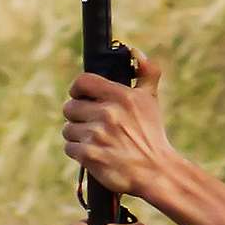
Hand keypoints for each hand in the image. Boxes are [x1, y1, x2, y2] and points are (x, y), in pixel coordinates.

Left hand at [62, 52, 176, 195]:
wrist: (157, 172)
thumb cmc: (152, 135)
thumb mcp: (151, 101)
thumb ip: (146, 73)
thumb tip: (135, 52)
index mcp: (121, 96)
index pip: (82, 82)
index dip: (78, 90)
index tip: (82, 97)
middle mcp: (108, 113)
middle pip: (70, 107)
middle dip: (78, 116)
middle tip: (91, 124)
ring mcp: (98, 135)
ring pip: (68, 129)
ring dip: (77, 135)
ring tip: (94, 140)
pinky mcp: (90, 155)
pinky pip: (70, 147)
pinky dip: (78, 151)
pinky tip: (92, 153)